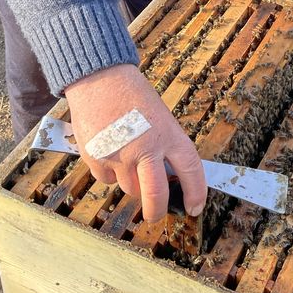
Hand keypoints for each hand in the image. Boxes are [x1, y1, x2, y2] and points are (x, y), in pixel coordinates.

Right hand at [65, 64, 206, 222]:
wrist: (97, 78)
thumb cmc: (131, 94)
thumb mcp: (159, 116)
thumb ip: (164, 146)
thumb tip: (166, 178)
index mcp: (167, 133)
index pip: (190, 170)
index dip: (196, 193)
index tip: (194, 207)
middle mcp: (145, 147)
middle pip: (156, 195)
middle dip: (157, 211)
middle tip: (156, 214)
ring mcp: (119, 155)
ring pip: (129, 189)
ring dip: (131, 183)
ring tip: (126, 156)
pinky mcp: (97, 159)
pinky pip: (107, 180)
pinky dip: (110, 173)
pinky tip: (109, 150)